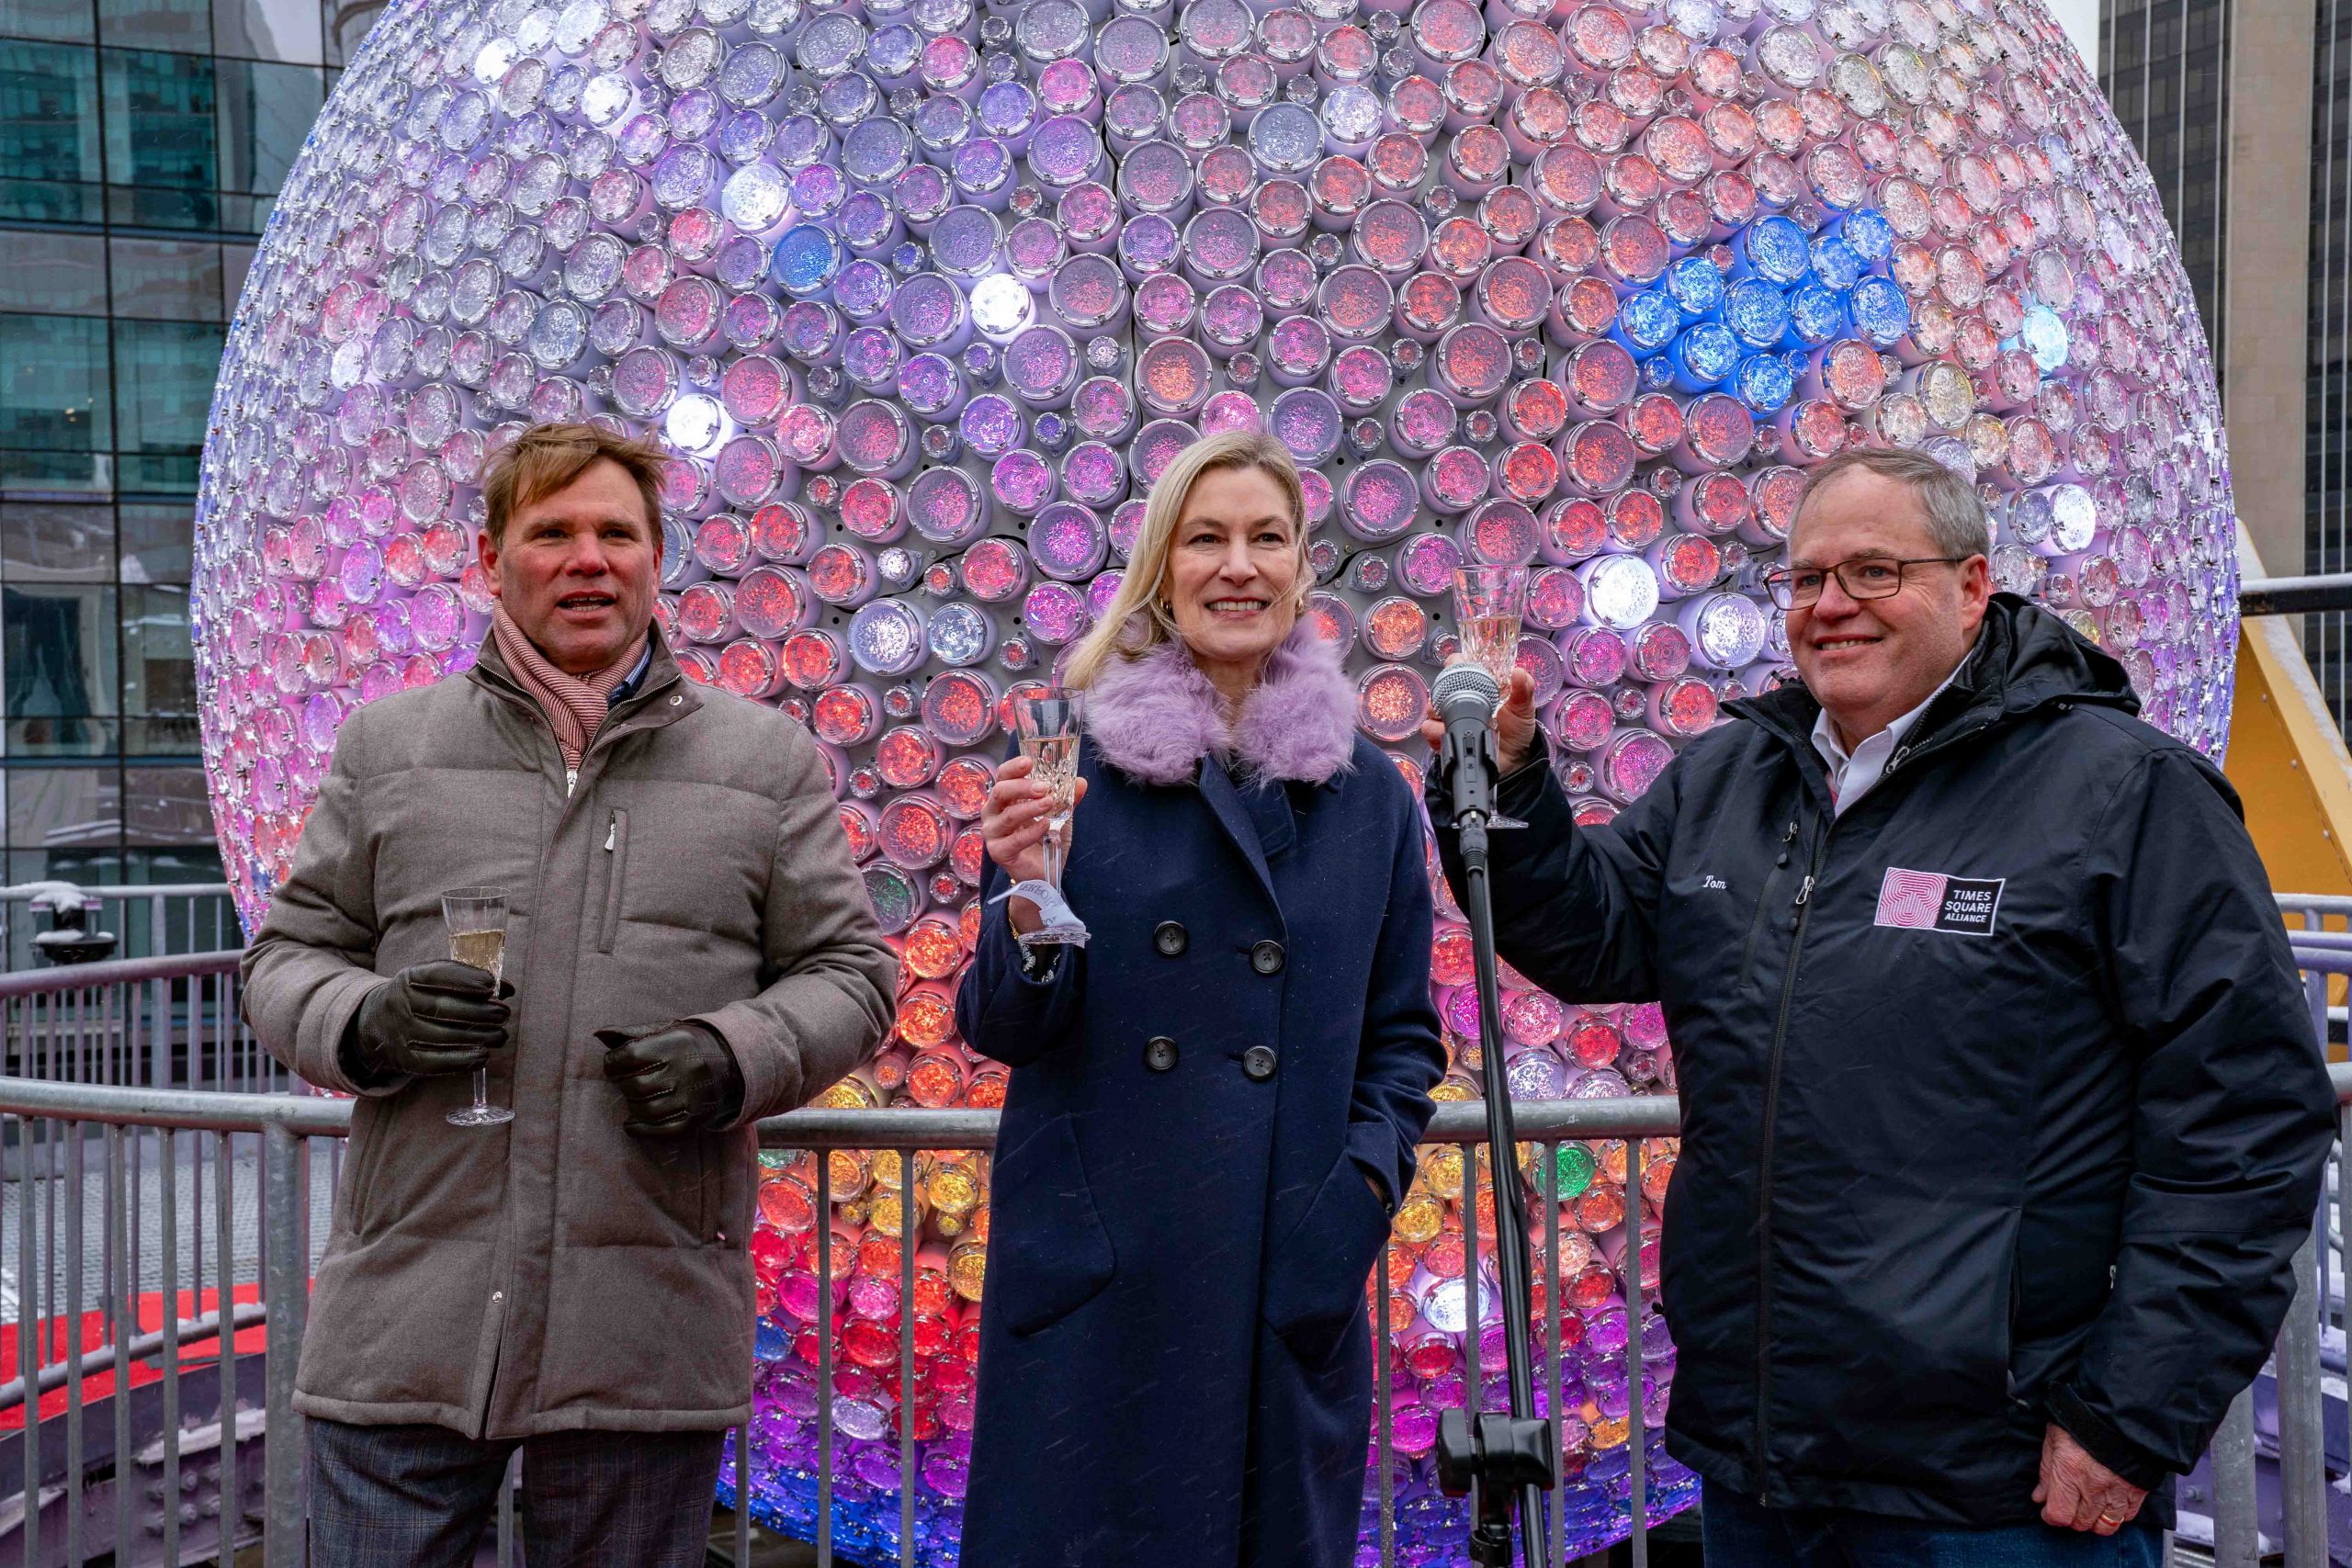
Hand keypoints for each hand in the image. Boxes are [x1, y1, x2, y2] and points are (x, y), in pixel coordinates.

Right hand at [345, 961, 510, 1081]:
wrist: (377, 1022)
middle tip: (504, 1014)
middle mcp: (401, 1004)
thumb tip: (507, 989)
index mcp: (409, 978)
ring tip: (501, 1035)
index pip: (436, 974)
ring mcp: (401, 1033)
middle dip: (480, 1011)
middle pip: (443, 1008)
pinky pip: (436, 1062)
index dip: (465, 978)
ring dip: (479, 1037)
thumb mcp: (434, 981)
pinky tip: (483, 1055)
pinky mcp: (405, 1059)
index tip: (491, 984)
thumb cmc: (420, 997)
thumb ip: (469, 981)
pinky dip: (463, 1061)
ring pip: (444, 1036)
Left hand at [599, 1022, 744, 1136]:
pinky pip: (659, 1131)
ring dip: (632, 1105)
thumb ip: (631, 1032)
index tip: (615, 1063)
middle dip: (623, 1083)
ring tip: (637, 1095)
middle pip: (634, 1085)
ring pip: (644, 1110)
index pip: (629, 1056)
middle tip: (628, 1079)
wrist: (732, 1063)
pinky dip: (640, 1129)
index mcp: (676, 1044)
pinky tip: (633, 1123)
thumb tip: (599, 1033)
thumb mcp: (666, 1030)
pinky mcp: (693, 1120)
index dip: (614, 1062)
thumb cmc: (689, 1045)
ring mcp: (691, 1098)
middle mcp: (686, 1071)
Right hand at [982, 755, 1088, 934]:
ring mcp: (993, 833)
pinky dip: (1031, 831)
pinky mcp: (998, 852)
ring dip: (1030, 808)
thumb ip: (1068, 798)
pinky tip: (1046, 826)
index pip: (1003, 776)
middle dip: (1022, 786)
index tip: (1029, 762)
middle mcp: (993, 813)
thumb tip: (1081, 782)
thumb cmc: (1045, 839)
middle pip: (1000, 792)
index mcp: (1004, 799)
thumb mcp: (1061, 814)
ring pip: (1007, 815)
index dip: (1014, 767)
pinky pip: (1013, 840)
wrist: (1044, 872)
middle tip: (1044, 787)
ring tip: (1049, 803)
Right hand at [1419, 668, 1540, 774]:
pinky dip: (1437, 731)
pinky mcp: (1443, 736)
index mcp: (1477, 686)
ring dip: (1439, 713)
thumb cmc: (1516, 729)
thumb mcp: (1523, 707)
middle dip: (1443, 691)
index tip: (1459, 665)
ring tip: (1457, 719)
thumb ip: (1523, 689)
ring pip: (1431, 708)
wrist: (1512, 758)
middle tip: (1459, 699)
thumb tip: (1519, 672)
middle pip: (1439, 686)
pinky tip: (1452, 733)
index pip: (1457, 666)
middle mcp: (1460, 700)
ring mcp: (1450, 718)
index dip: (1454, 663)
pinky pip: (1429, 730)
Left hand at [2034, 1423, 2146, 1533]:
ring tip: (2089, 1506)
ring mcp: (2118, 1491)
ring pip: (2105, 1526)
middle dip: (2071, 1517)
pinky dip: (2117, 1514)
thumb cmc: (2082, 1418)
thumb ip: (2047, 1472)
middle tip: (2069, 1504)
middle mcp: (2094, 1487)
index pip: (2059, 1515)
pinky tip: (2109, 1501)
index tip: (2048, 1510)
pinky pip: (2127, 1516)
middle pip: (2081, 1523)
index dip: (2051, 1516)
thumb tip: (2039, 1497)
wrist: (2121, 1409)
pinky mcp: (2138, 1491)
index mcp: (2070, 1472)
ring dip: (2094, 1520)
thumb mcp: (2054, 1438)